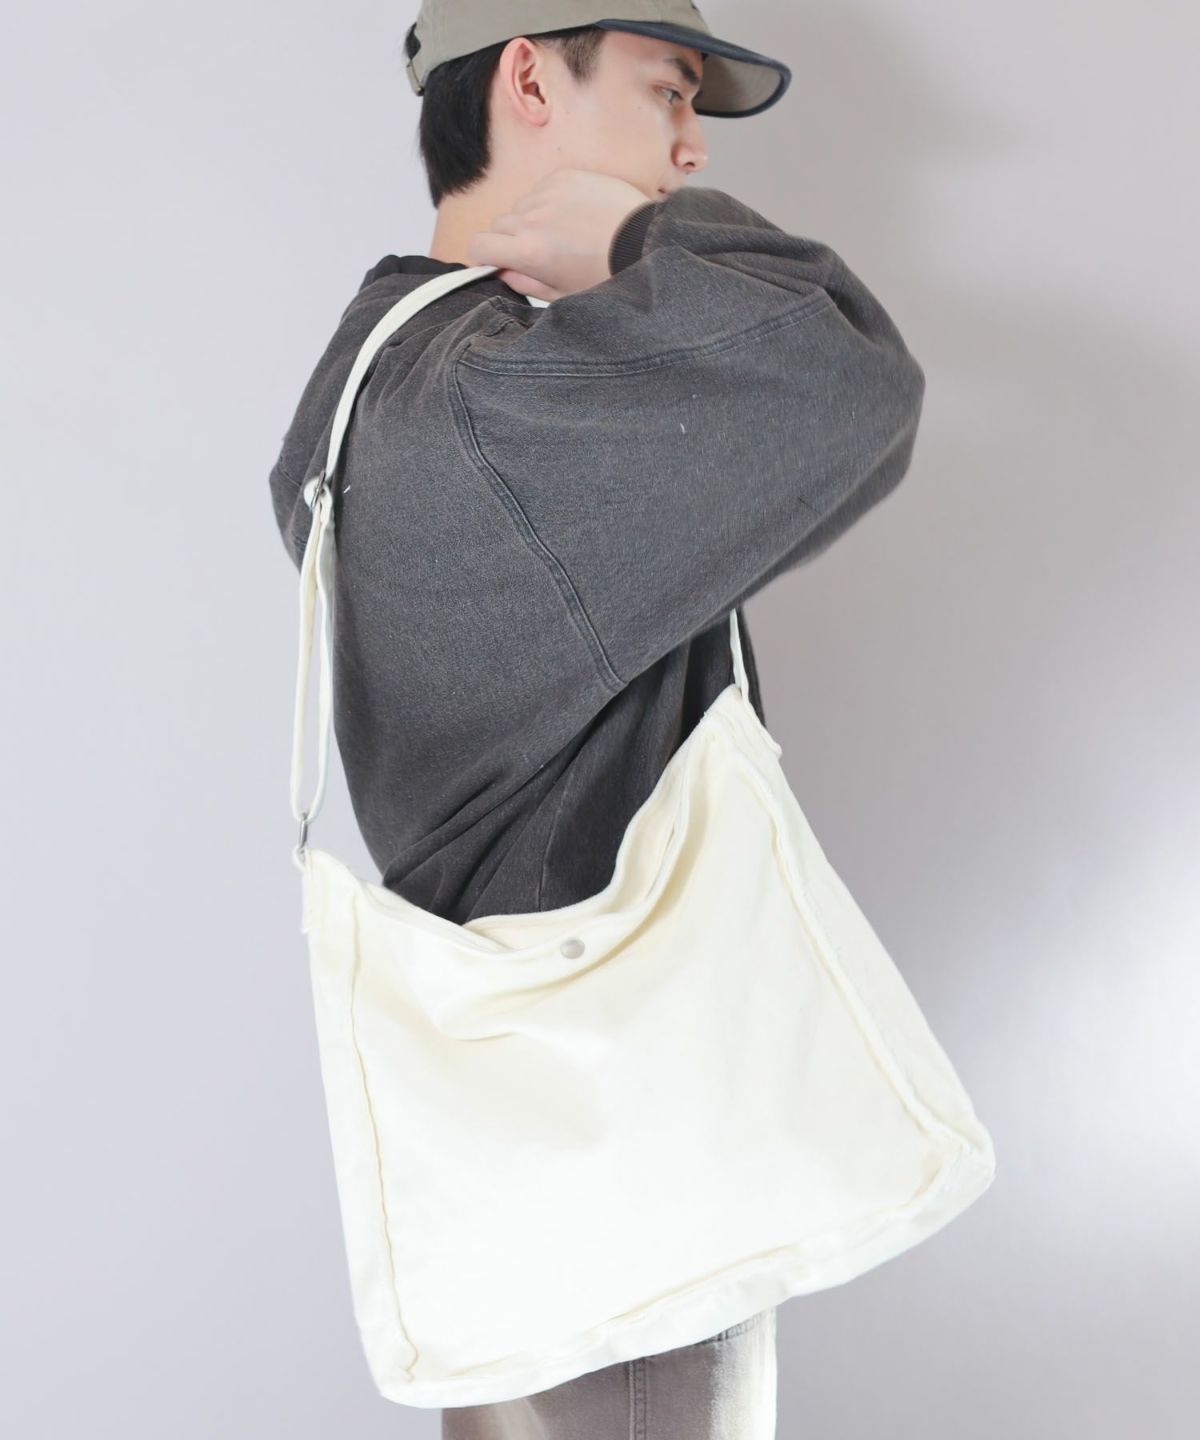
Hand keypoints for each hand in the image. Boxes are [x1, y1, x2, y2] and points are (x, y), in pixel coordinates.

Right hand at [465, 167, 656, 301]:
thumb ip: (525, 284)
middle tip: (538, 253)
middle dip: (510, 240)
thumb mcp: (563, 294)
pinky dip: (549, 201)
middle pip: (498, 225)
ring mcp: (548, 193)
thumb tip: (503, 273)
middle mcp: (532, 218)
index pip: (478, 245)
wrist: (644, 243)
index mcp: (528, 251)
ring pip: (521, 206)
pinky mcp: (565, 176)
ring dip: (530, 219)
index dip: (483, 255)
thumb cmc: (608, 274)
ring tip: (562, 234)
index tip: (494, 261)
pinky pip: (542, 189)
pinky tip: (573, 216)